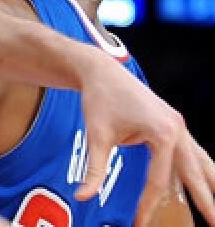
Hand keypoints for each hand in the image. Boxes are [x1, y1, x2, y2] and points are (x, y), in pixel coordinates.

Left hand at [72, 50, 212, 226]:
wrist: (102, 72)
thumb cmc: (100, 100)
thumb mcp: (96, 137)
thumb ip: (93, 170)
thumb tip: (82, 195)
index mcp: (162, 132)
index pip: (158, 180)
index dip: (148, 204)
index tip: (139, 223)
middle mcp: (177, 129)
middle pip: (193, 173)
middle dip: (204, 201)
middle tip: (213, 224)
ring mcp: (179, 126)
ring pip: (201, 162)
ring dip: (210, 184)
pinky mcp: (174, 124)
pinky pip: (193, 152)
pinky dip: (201, 169)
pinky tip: (208, 182)